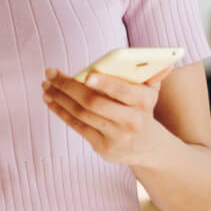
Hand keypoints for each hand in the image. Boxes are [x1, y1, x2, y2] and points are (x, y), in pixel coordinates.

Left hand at [42, 65, 171, 167]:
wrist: (147, 147)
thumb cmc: (143, 110)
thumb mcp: (152, 93)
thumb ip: (153, 75)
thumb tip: (164, 62)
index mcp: (144, 102)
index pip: (123, 91)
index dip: (105, 83)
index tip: (87, 75)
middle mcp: (131, 121)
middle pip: (94, 102)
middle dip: (68, 86)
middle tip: (50, 73)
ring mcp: (116, 136)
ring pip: (82, 114)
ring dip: (60, 98)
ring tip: (46, 85)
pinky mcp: (102, 147)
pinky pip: (77, 126)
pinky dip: (61, 111)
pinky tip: (50, 99)